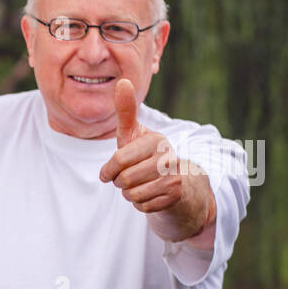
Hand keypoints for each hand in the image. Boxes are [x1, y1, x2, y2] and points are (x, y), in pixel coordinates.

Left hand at [99, 78, 213, 241]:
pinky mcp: (176, 196)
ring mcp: (175, 176)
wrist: (178, 185)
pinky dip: (141, 205)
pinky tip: (151, 196)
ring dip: (130, 195)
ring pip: (133, 195)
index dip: (108, 170)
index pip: (118, 160)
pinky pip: (143, 207)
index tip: (109, 172)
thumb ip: (126, 111)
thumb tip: (123, 81)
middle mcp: (169, 156)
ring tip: (140, 186)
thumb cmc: (147, 158)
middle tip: (129, 179)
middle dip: (120, 184)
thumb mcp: (133, 135)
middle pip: (124, 180)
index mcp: (156, 140)